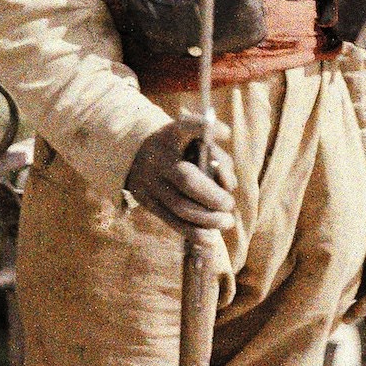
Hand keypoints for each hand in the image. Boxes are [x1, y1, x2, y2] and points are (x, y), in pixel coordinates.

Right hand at [126, 115, 236, 236]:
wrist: (136, 156)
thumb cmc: (178, 148)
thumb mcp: (192, 140)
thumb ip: (215, 156)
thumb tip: (229, 185)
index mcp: (171, 135)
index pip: (186, 126)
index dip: (203, 129)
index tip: (227, 132)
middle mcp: (159, 158)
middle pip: (186, 179)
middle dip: (211, 196)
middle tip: (229, 204)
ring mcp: (151, 182)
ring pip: (180, 206)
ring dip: (207, 218)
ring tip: (227, 222)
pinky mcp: (148, 202)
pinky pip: (172, 221)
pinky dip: (194, 233)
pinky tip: (211, 238)